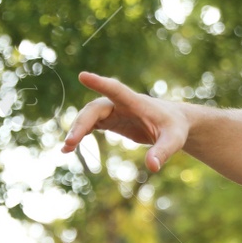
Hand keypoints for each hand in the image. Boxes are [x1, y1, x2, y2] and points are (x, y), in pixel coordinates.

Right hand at [63, 71, 189, 172]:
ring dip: (77, 130)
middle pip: (95, 109)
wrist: (174, 123)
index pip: (116, 89)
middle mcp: (121, 104)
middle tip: (70, 143)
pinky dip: (80, 134)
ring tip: (66, 149)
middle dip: (81, 123)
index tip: (83, 76)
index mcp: (136, 102)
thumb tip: (153, 167)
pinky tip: (69, 149)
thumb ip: (163, 152)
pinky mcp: (111, 120)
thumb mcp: (174, 140)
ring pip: (89, 116)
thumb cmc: (175, 128)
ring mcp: (114, 111)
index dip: (100, 83)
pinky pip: (91, 125)